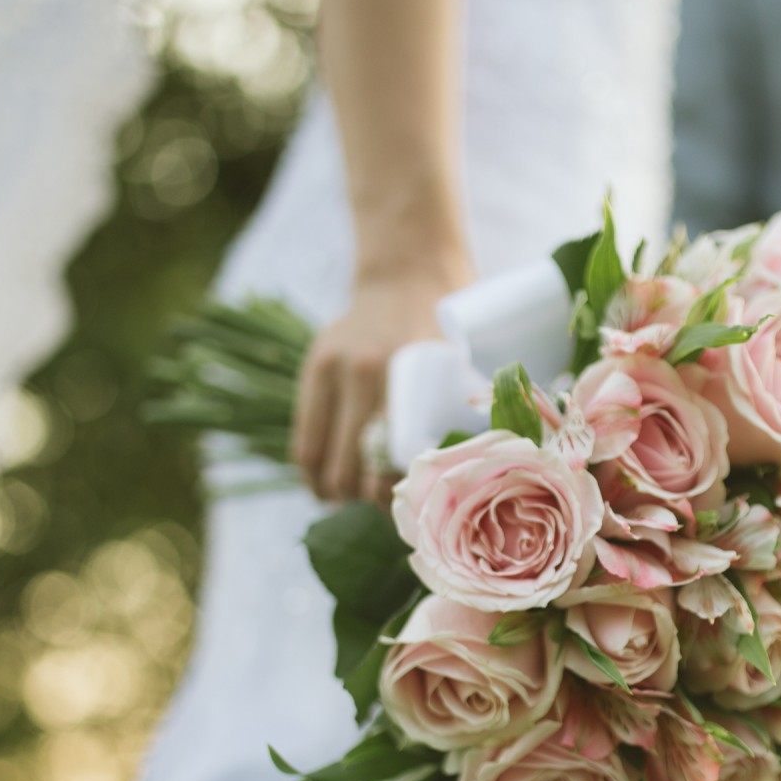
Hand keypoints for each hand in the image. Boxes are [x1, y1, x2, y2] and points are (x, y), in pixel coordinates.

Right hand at [292, 257, 469, 502]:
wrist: (408, 269)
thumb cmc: (451, 324)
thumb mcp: (469, 359)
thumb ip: (472, 410)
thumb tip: (476, 479)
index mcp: (408, 372)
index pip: (393, 460)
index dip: (401, 497)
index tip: (416, 511)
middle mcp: (364, 372)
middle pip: (355, 467)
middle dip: (369, 501)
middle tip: (389, 511)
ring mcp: (333, 370)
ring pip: (322, 460)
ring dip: (337, 494)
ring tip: (356, 504)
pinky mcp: (312, 370)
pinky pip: (303, 441)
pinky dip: (312, 475)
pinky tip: (328, 491)